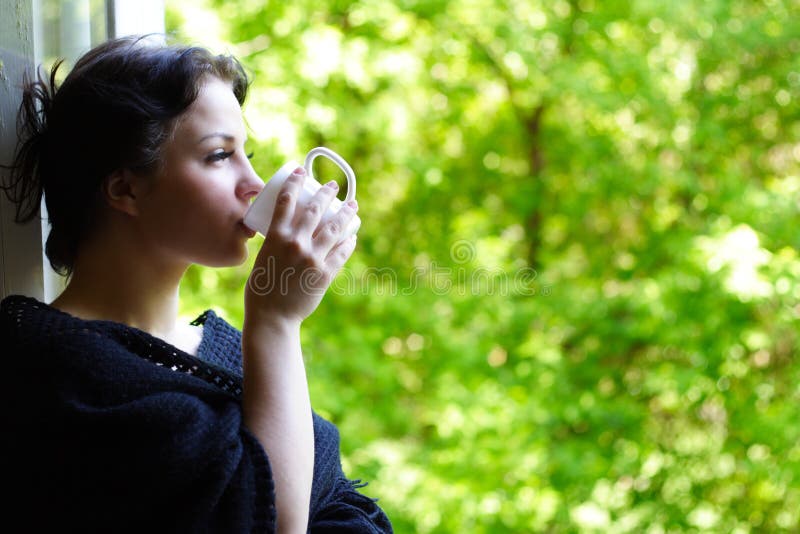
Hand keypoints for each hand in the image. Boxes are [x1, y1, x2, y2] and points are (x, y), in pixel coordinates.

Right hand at [245, 167, 357, 324]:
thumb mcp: (263, 258)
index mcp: (275, 237)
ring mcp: (312, 258)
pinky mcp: (325, 274)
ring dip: (346, 214)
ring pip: (334, 229)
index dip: (295, 182)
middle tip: (333, 186)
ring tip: (352, 205)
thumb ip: (276, 244)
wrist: (271, 317)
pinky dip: (349, 242)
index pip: (286, 200)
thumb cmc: (261, 290)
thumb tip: (287, 234)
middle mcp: (295, 243)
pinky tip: (353, 235)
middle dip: (326, 193)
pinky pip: (342, 253)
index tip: (301, 171)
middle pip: (315, 210)